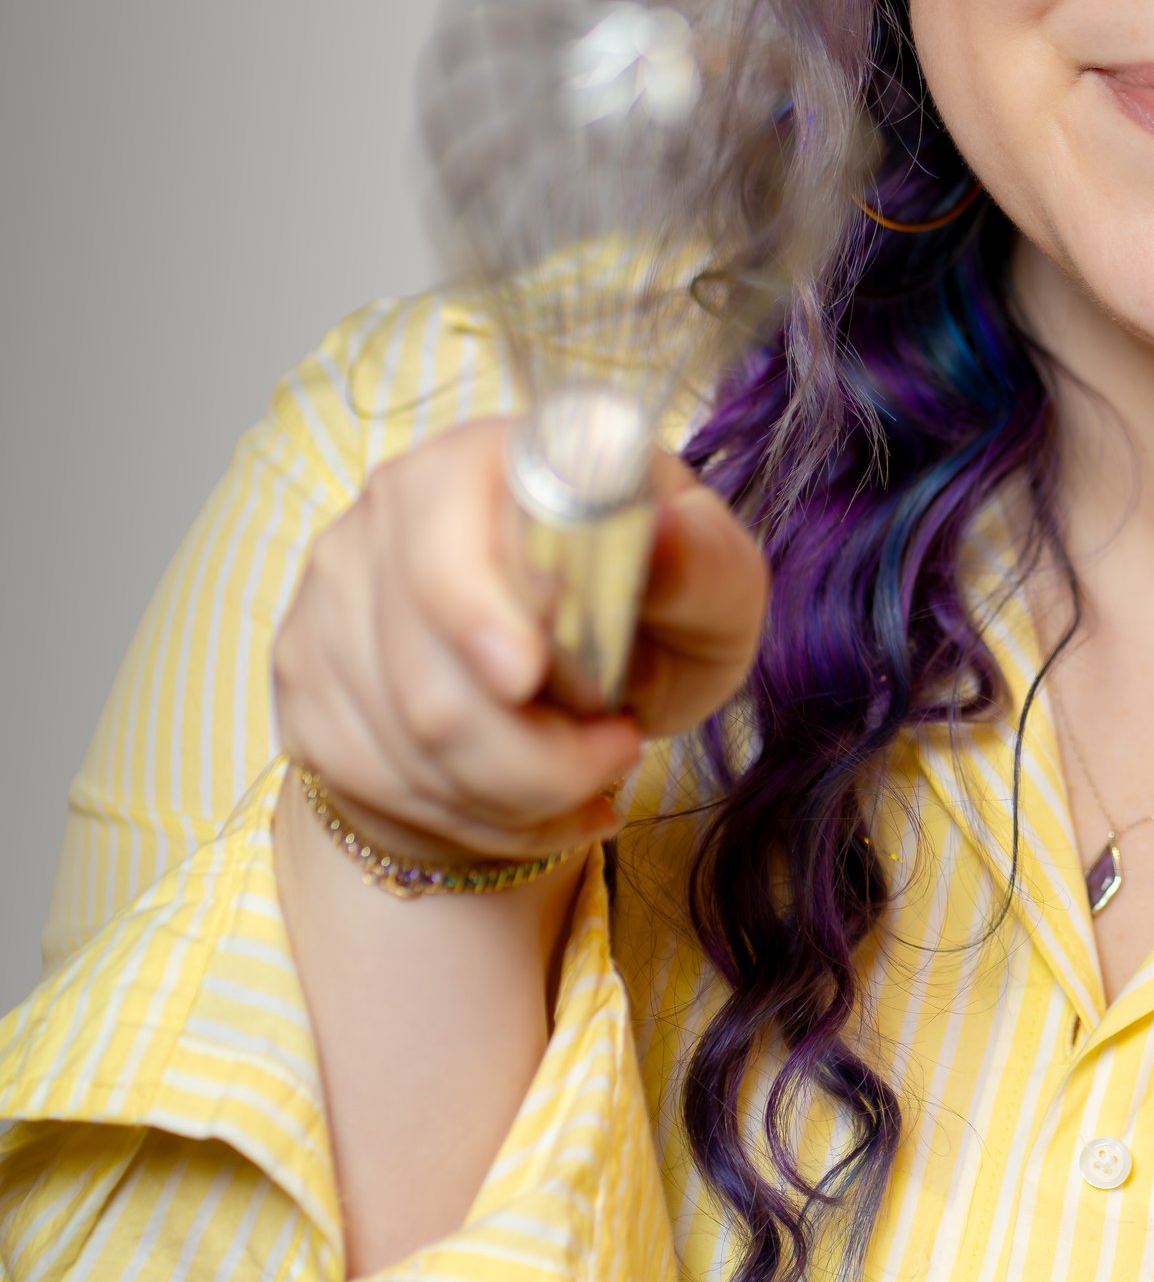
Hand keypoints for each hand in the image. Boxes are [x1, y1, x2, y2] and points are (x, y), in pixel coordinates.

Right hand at [273, 420, 768, 862]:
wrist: (602, 672)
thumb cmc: (659, 613)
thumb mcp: (718, 587)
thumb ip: (702, 563)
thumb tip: (664, 532)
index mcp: (488, 460)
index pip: (441, 540)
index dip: (474, 617)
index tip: (524, 678)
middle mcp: (388, 511)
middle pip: (425, 681)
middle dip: (536, 757)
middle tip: (618, 749)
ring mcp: (333, 595)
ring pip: (404, 749)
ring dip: (516, 796)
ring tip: (586, 774)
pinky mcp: (307, 679)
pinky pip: (375, 787)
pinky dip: (473, 820)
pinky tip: (533, 803)